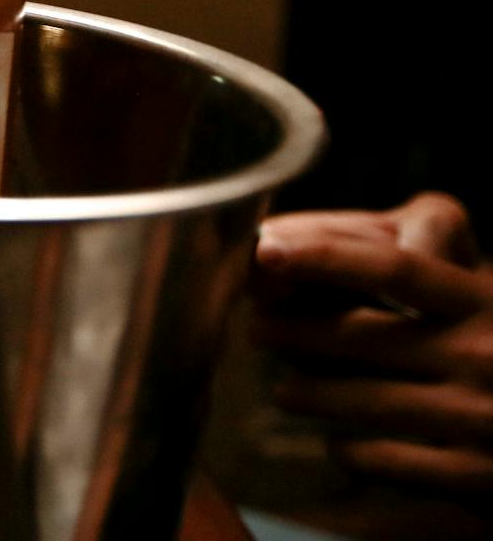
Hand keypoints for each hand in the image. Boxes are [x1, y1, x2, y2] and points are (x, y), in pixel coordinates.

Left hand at [252, 193, 492, 496]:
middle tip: (257, 327)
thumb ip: (434, 284)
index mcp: (487, 303)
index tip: (267, 247)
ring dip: (309, 393)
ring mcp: (479, 419)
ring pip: (359, 401)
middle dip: (294, 331)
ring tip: (287, 389)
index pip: (395, 267)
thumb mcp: (491, 306)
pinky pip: (383, 460)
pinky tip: (340, 442)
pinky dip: (350, 450)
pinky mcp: (476, 479)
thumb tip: (326, 260)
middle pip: (359, 336)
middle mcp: (483, 355)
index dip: (325, 254)